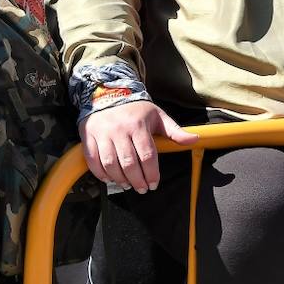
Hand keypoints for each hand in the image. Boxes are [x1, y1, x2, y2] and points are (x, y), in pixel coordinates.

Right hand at [80, 101, 198, 192]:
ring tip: (128, 185)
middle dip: (137, 180)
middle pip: (129, 163)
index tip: (154, 184)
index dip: (152, 173)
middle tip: (143, 189)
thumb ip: (175, 131)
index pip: (147, 155)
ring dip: (120, 179)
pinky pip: (93, 160)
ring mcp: (102, 134)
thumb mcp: (158, 116)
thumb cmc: (136, 109)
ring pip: (111, 164)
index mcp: (138, 125)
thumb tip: (195, 140)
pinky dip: (101, 173)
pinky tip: (110, 179)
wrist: (108, 94)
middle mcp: (119, 130)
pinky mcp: (89, 137)